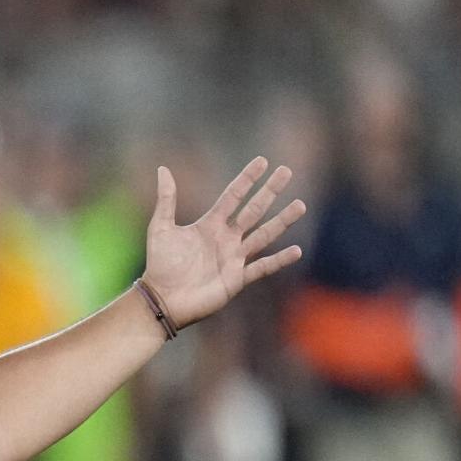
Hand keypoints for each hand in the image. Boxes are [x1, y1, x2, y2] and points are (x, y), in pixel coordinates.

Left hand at [141, 157, 306, 329]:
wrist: (162, 299)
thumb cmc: (160, 265)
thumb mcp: (161, 228)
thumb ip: (166, 199)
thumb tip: (163, 168)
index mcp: (210, 224)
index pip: (233, 196)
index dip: (247, 179)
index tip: (263, 161)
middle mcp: (226, 238)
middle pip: (254, 210)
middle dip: (270, 191)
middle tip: (286, 171)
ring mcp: (234, 258)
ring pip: (264, 235)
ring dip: (282, 221)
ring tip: (300, 205)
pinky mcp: (237, 279)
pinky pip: (262, 267)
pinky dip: (279, 260)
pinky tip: (296, 251)